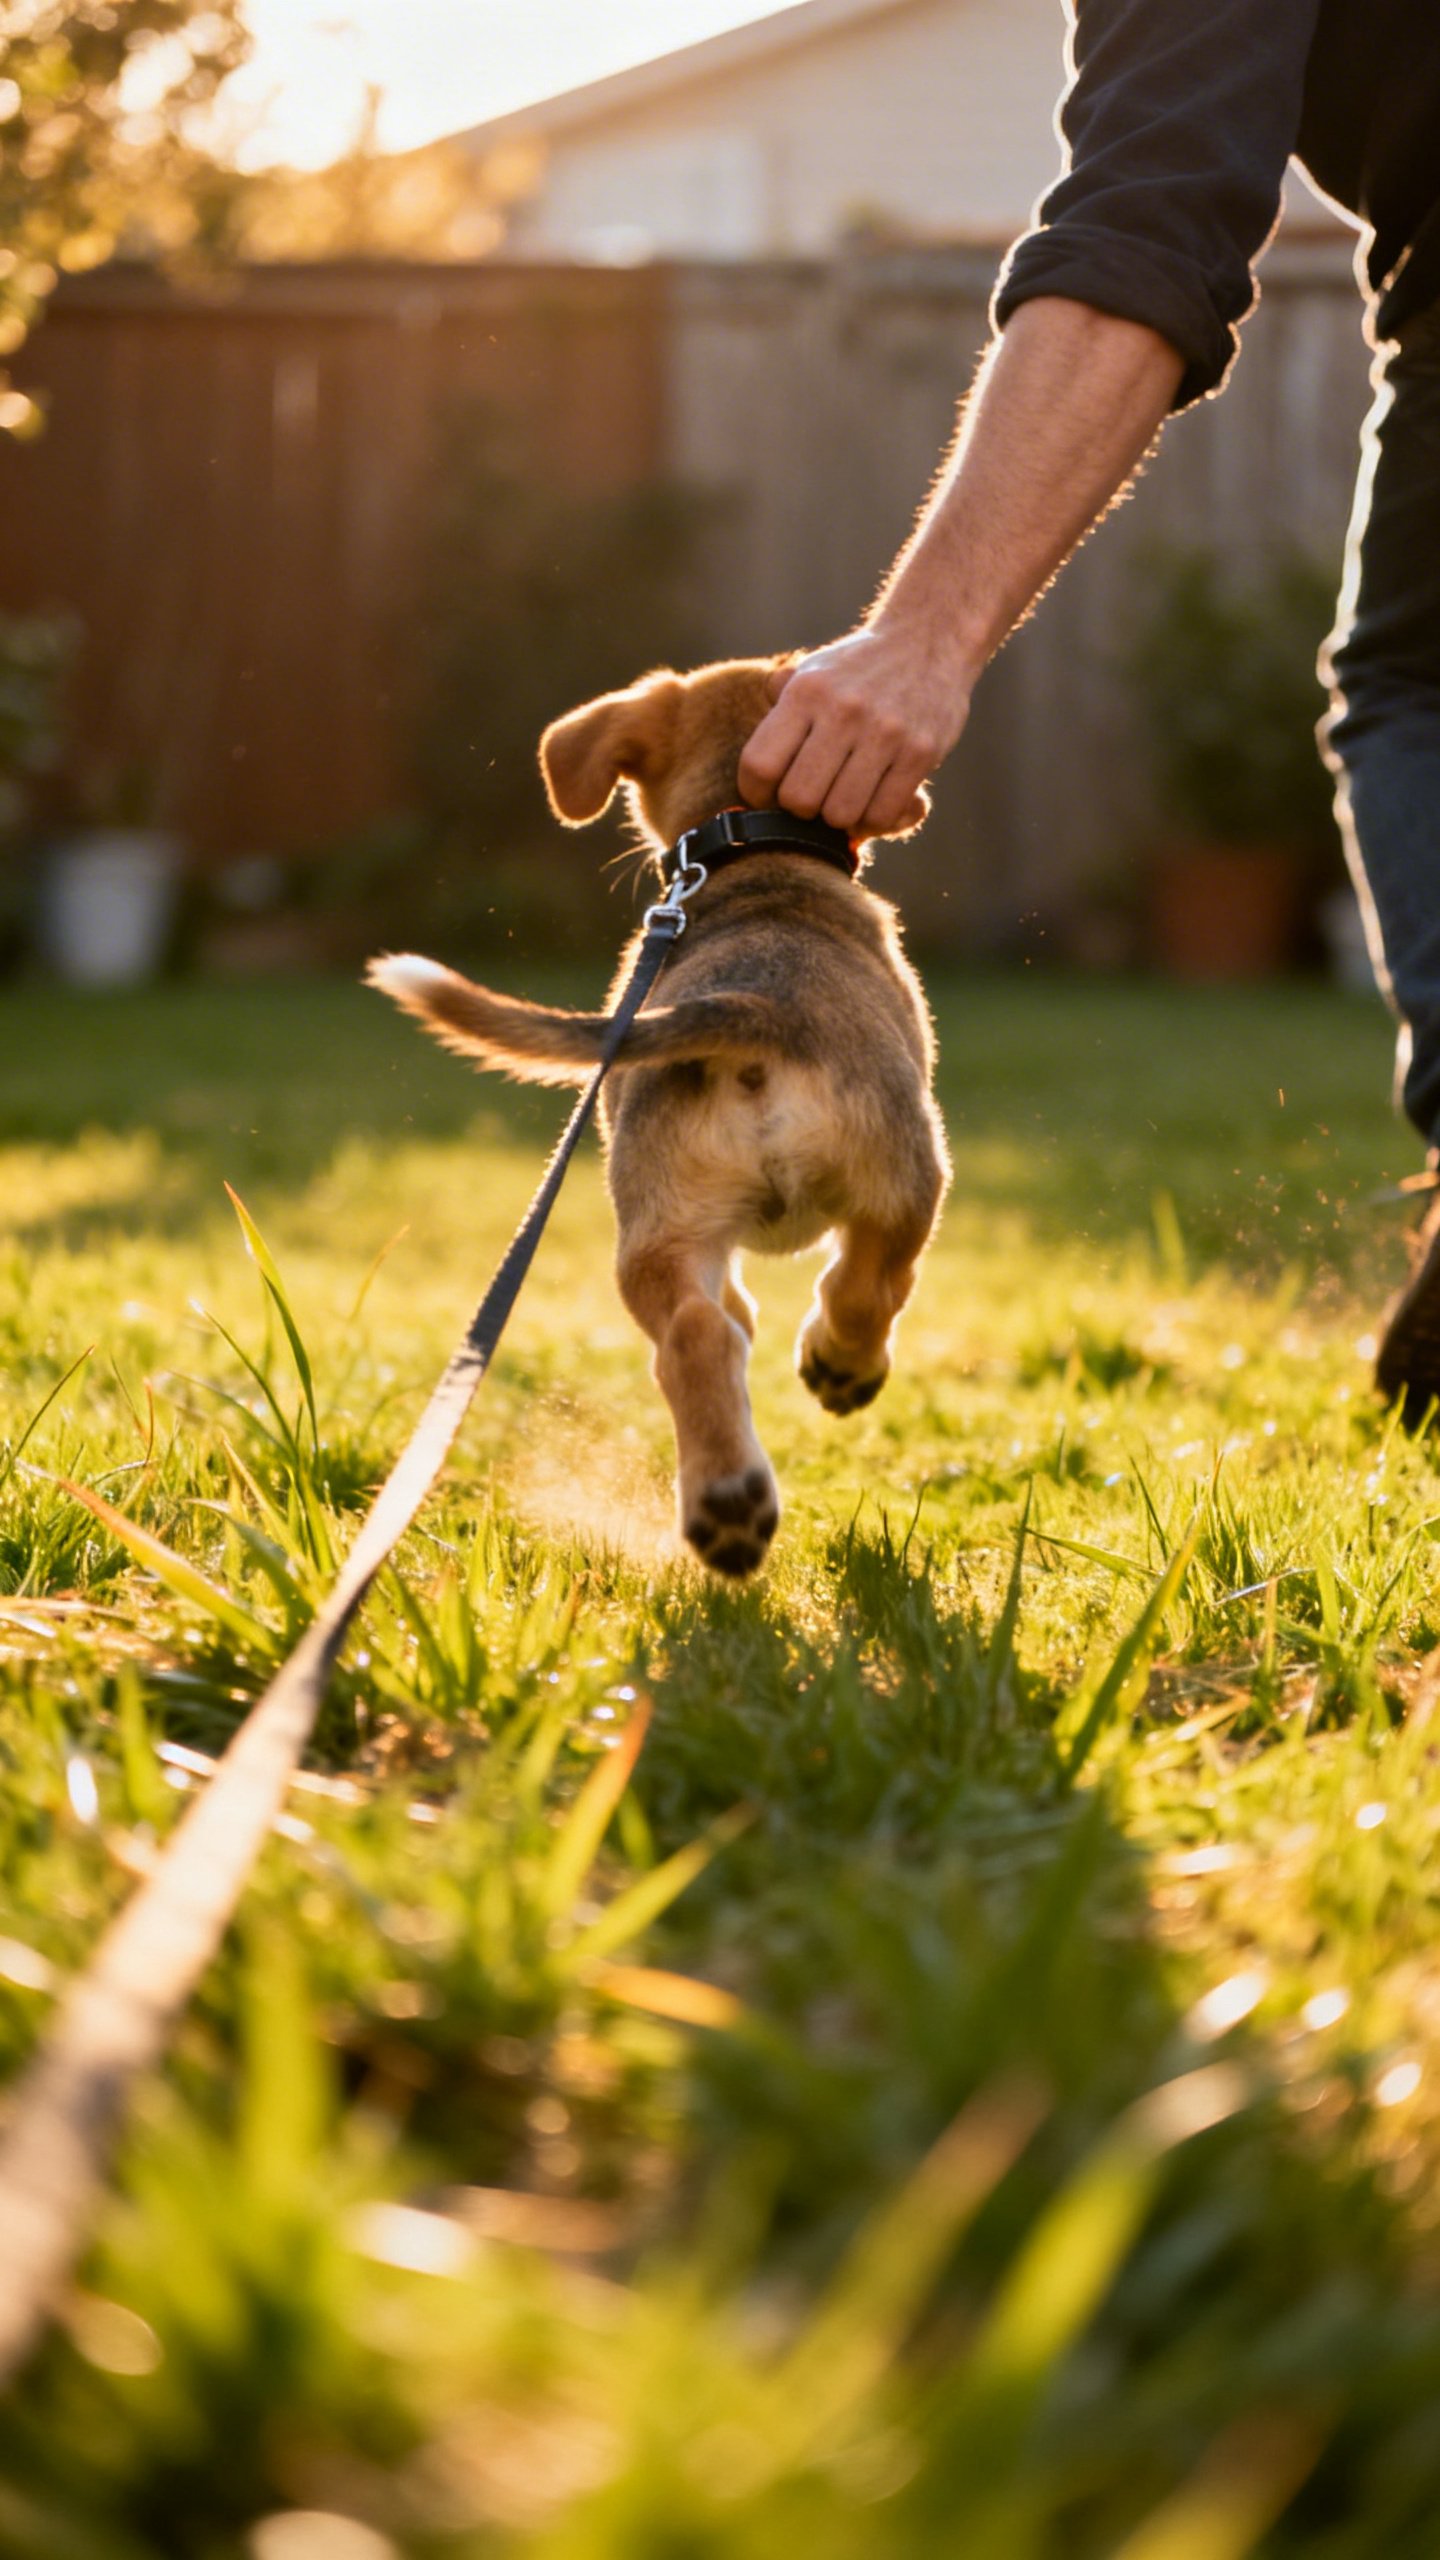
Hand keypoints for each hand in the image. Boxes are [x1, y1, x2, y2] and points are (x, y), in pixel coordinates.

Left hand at [738, 623, 971, 838]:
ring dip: (839, 818)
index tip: (767, 797)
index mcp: (807, 692)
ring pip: (841, 814)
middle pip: (799, 799)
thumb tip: (751, 763)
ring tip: (843, 800)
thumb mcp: (811, 671)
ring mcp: (886, 732)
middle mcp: (844, 710)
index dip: (756, 794)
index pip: (760, 765)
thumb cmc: (859, 668)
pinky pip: (883, 814)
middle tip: (812, 799)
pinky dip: (873, 821)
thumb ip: (776, 709)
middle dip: (800, 810)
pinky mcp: (921, 752)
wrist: (930, 639)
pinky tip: (872, 803)